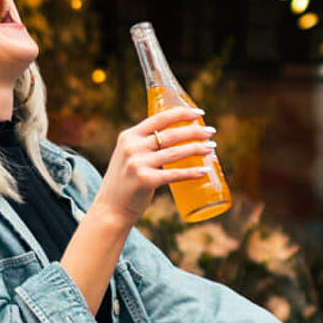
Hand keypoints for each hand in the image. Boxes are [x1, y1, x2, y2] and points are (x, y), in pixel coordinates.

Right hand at [88, 107, 214, 224]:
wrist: (111, 208)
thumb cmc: (126, 181)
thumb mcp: (128, 155)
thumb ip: (144, 144)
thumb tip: (176, 135)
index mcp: (129, 136)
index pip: (159, 118)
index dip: (182, 113)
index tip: (199, 113)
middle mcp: (132, 147)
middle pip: (171, 134)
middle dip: (195, 132)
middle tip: (211, 133)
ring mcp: (138, 164)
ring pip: (175, 152)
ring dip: (197, 148)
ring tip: (211, 148)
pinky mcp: (145, 181)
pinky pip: (175, 174)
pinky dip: (192, 172)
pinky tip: (204, 170)